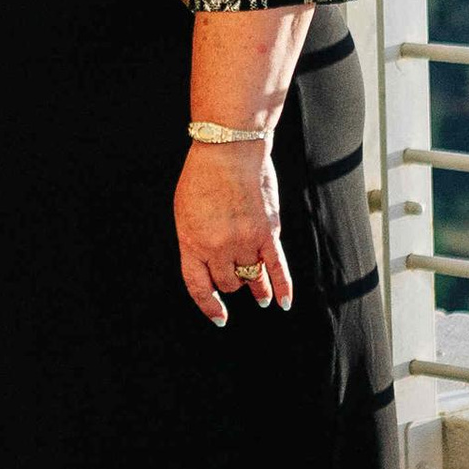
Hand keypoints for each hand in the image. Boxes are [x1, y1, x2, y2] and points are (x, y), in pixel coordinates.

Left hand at [174, 140, 293, 326]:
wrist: (229, 151)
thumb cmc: (202, 178)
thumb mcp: (185, 212)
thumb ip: (196, 240)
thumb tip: (210, 264)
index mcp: (191, 243)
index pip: (199, 286)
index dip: (209, 305)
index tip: (219, 317)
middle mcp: (217, 247)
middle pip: (228, 282)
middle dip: (231, 283)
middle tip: (236, 279)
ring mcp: (244, 242)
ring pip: (251, 277)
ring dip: (255, 285)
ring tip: (259, 296)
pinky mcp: (268, 233)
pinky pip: (277, 269)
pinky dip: (282, 288)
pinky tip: (283, 303)